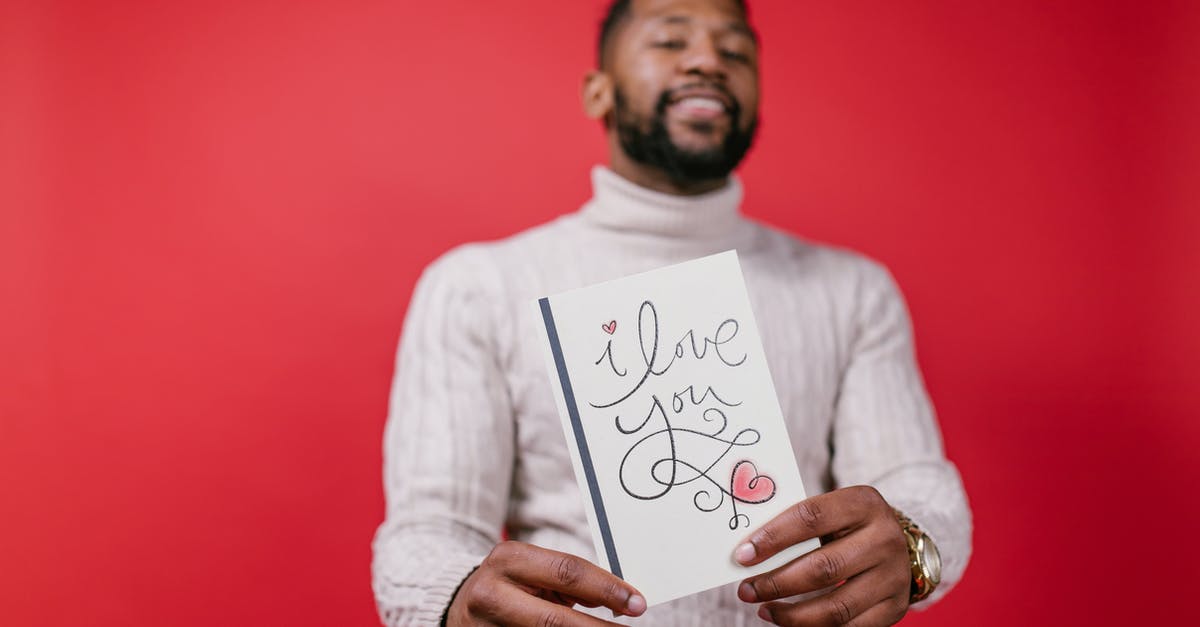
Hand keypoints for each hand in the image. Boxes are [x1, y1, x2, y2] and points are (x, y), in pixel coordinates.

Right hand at [446, 541, 646, 625]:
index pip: (568, 572)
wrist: (460, 606)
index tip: (637, 603)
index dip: (608, 589)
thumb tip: (620, 598)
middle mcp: (492, 592)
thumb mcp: (533, 572)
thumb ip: (569, 581)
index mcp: (509, 558)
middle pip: (555, 620)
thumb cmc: (510, 585)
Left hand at [733, 486, 910, 625]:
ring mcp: (893, 576)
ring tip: (765, 610)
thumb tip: (748, 552)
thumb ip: (796, 526)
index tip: (743, 556)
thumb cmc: (848, 525)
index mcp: (863, 503)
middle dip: (777, 583)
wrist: (898, 542)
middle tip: (747, 590)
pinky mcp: (894, 606)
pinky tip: (792, 622)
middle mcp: (884, 538)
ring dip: (792, 615)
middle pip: (823, 568)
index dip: (773, 538)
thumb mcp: (831, 511)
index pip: (811, 518)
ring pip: (836, 606)